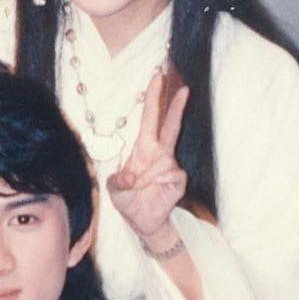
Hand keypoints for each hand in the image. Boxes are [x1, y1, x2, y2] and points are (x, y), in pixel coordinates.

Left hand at [105, 72, 190, 253]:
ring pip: (165, 160)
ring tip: (142, 188)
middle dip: (176, 106)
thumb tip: (130, 177)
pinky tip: (156, 191)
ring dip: (150, 176)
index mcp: (143, 148)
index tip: (157, 78)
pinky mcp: (179, 179)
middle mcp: (159, 152)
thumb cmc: (129, 200)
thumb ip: (118, 182)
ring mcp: (171, 165)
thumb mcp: (115, 190)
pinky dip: (160, 185)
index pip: (150, 118)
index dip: (153, 98)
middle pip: (170, 124)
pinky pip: (172, 176)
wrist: (143, 221)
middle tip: (183, 87)